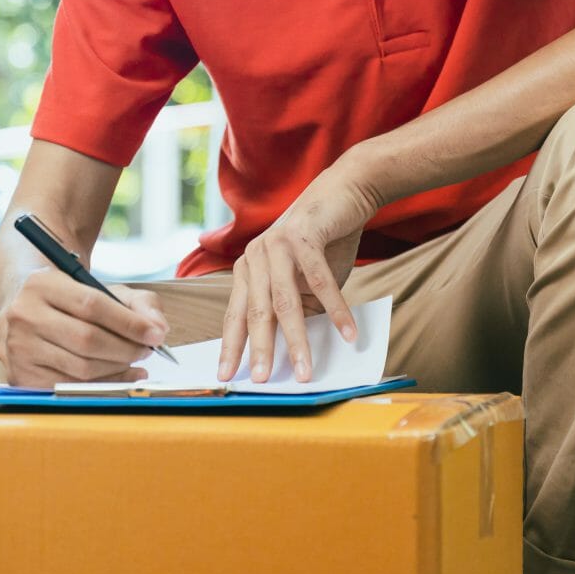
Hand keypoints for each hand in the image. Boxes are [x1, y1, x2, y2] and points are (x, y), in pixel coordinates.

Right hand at [0, 269, 170, 388]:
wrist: (22, 314)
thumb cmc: (69, 302)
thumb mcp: (101, 289)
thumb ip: (139, 303)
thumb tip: (159, 328)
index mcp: (42, 284)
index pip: (92, 305)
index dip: (129, 323)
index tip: (156, 335)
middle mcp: (24, 315)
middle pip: (87, 340)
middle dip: (126, 349)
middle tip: (146, 350)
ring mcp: (19, 349)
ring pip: (81, 368)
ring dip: (117, 368)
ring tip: (134, 361)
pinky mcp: (20, 376)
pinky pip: (70, 388)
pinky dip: (102, 385)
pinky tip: (119, 376)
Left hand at [217, 159, 379, 383]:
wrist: (344, 193)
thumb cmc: (323, 243)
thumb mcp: (305, 282)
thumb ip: (297, 309)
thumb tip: (297, 351)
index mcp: (248, 269)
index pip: (236, 314)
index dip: (232, 346)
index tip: (226, 376)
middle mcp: (255, 256)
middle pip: (257, 312)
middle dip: (259, 350)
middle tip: (261, 380)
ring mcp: (276, 244)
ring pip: (285, 302)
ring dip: (297, 340)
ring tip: (305, 370)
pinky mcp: (303, 235)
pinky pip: (320, 282)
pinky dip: (336, 310)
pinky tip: (348, 333)